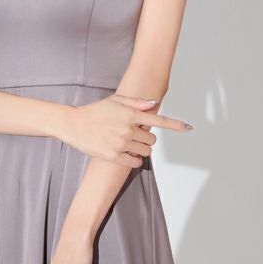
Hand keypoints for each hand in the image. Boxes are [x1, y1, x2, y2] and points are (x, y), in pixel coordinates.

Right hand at [56, 94, 192, 166]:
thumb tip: (154, 104)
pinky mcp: (114, 156)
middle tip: (133, 134)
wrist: (74, 124)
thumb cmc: (95, 111)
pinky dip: (135, 159)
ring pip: (146, 151)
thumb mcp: (115, 101)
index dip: (175, 125)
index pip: (158, 120)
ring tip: (127, 143)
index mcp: (130, 114)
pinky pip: (135, 162)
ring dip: (141, 148)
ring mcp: (121, 143)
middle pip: (152, 139)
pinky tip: (127, 154)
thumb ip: (136, 103)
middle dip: (146, 137)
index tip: (188, 128)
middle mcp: (127, 129)